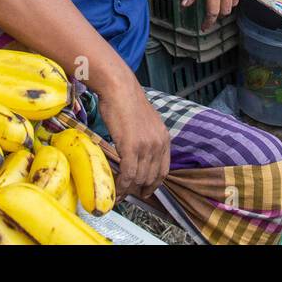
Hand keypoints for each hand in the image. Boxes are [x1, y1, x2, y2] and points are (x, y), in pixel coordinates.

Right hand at [98, 76, 169, 198]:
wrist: (119, 88)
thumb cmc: (127, 101)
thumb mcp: (147, 121)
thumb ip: (148, 138)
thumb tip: (140, 153)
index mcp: (164, 138)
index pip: (164, 170)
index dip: (154, 184)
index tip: (146, 190)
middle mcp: (158, 144)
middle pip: (151, 176)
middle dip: (140, 188)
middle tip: (128, 193)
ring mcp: (146, 146)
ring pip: (139, 177)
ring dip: (130, 189)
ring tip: (120, 193)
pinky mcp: (131, 147)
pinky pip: (128, 174)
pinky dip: (122, 184)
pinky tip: (117, 188)